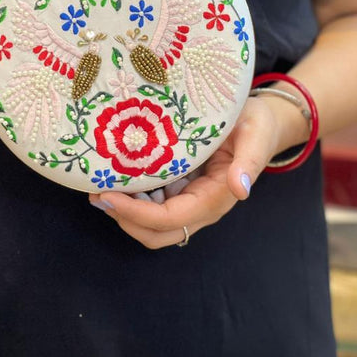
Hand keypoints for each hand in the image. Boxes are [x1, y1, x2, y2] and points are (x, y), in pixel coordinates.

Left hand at [88, 96, 282, 248]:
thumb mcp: (255, 134)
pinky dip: (132, 199)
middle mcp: (201, 207)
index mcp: (216, 198)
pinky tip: (116, 179)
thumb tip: (241, 189)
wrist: (260, 123)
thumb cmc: (256, 125)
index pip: (170, 219)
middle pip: (156, 233)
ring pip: (151, 225)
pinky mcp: (181, 190)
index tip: (108, 196)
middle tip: (96, 194)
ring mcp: (190, 201)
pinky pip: (153, 206)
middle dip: (124, 219)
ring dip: (124, 212)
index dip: (136, 214)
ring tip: (99, 186)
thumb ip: (249, 162)